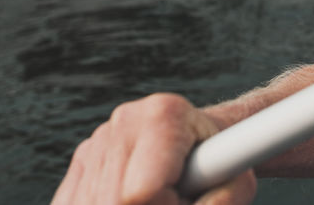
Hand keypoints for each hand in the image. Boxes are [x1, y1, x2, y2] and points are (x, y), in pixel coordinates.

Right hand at [50, 93, 255, 204]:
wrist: (206, 145)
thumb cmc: (224, 168)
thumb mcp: (239, 185)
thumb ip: (222, 201)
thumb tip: (192, 204)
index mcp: (164, 116)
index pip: (140, 193)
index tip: (185, 201)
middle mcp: (125, 121)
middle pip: (112, 203)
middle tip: (175, 200)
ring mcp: (98, 140)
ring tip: (159, 198)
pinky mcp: (81, 160)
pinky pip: (74, 203)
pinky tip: (132, 201)